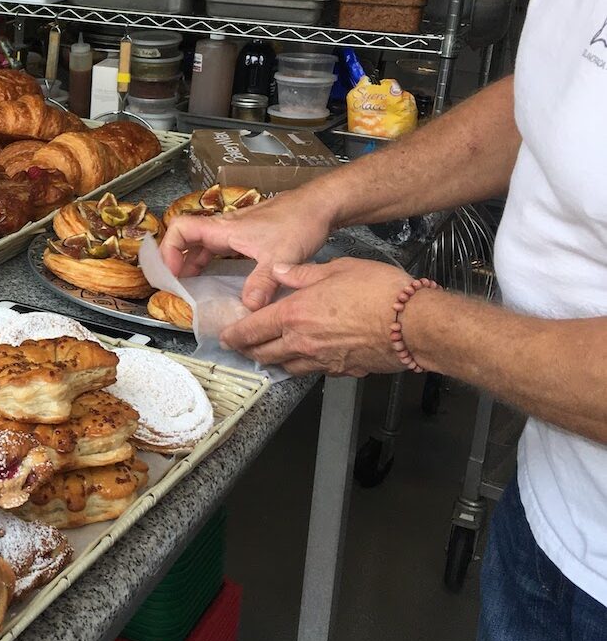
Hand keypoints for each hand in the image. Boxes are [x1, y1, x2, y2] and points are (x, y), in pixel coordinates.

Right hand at [160, 194, 333, 310]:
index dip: (169, 249)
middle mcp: (226, 228)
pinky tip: (218, 277)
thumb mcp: (279, 257)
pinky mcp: (247, 235)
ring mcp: (236, 231)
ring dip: (192, 262)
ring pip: (203, 244)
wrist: (320, 206)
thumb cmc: (299, 222)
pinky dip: (210, 262)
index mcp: (225, 229)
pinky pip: (218, 248)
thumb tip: (247, 307)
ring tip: (191, 284)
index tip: (171, 273)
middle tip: (175, 283)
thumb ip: (261, 283)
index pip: (181, 229)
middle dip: (176, 260)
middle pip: (187, 239)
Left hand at [218, 258, 411, 376]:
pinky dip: (302, 365)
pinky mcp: (342, 371)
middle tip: (240, 348)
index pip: (252, 330)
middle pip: (264, 353)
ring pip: (286, 366)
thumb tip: (278, 271)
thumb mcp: (336, 269)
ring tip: (266, 355)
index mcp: (294, 315)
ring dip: (272, 361)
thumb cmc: (378, 292)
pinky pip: (312, 371)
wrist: (414, 324)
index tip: (225, 337)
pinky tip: (304, 358)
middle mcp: (302, 342)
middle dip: (248, 351)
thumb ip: (302, 273)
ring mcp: (322, 361)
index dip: (235, 335)